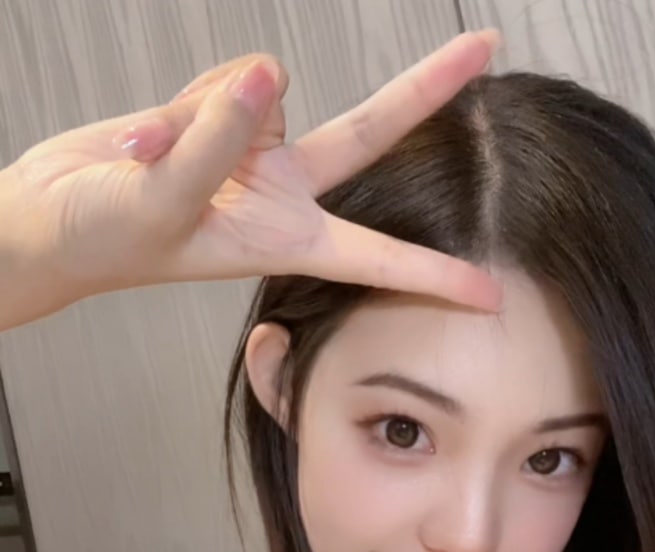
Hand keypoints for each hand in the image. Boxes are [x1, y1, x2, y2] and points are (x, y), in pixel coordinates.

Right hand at [8, 32, 503, 315]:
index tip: (489, 294)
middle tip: (487, 46)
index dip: (433, 275)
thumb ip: (217, 140)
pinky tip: (152, 137)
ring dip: (208, 111)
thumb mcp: (161, 201)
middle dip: (424, 89)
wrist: (56, 215)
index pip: (376, 257)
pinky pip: (228, 77)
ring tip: (156, 159)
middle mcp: (285, 194)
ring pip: (263, 92)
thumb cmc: (106, 238)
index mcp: (285, 240)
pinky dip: (186, 99)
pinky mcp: (227, 117)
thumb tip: (270, 75)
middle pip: (369, 133)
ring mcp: (257, 152)